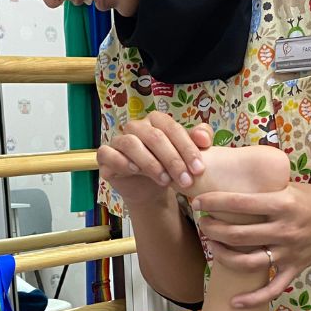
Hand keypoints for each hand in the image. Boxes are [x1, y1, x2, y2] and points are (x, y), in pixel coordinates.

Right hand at [96, 113, 212, 207]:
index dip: (186, 148)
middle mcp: (136, 127)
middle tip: (186, 180)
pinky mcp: (105, 155)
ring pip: (131, 144)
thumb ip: (197, 141)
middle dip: (172, 160)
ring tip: (165, 180)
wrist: (151, 189)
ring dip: (150, 163)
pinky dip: (122, 162)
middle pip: (154, 136)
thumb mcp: (186, 155)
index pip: (171, 128)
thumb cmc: (169, 167)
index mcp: (155, 121)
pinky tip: (136, 171)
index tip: (199, 169)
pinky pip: (109, 153)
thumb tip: (204, 139)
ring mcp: (118, 140)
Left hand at [192, 180, 310, 308]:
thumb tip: (227, 180)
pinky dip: (253, 299)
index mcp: (282, 204)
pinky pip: (273, 289)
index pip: (240, 204)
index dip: (214, 203)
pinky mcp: (296, 268)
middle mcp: (285, 229)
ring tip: (212, 247)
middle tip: (203, 224)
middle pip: (238, 235)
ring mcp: (290, 252)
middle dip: (213, 230)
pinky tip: (235, 303)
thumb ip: (261, 188)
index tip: (198, 202)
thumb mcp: (287, 185)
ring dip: (223, 257)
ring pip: (248, 262)